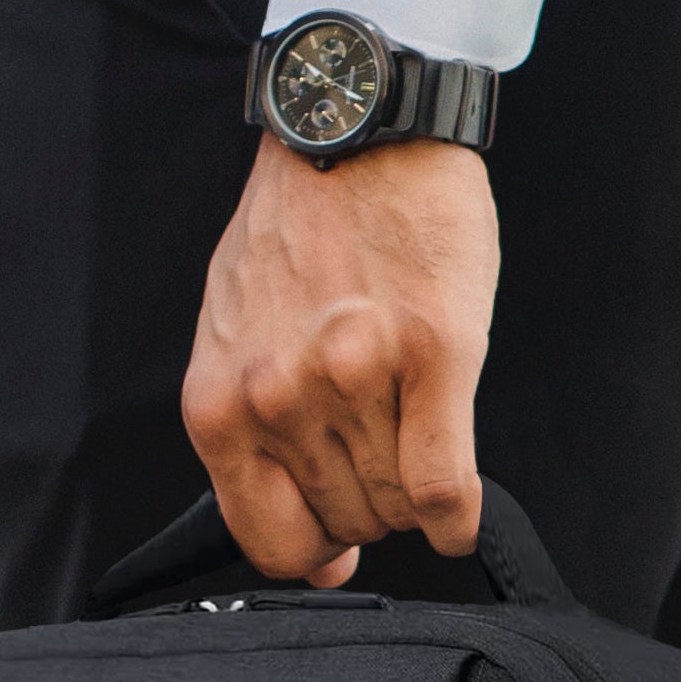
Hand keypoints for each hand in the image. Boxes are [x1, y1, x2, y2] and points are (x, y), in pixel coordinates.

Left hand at [184, 133, 494, 581]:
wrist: (357, 131)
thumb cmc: (300, 227)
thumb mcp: (237, 334)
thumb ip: (252, 437)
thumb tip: (314, 550)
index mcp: (221, 401)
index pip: (270, 540)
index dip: (315, 550)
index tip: (338, 543)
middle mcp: (280, 397)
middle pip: (345, 523)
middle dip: (372, 510)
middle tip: (385, 458)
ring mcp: (356, 378)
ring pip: (398, 507)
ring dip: (415, 500)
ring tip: (417, 445)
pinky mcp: (433, 354)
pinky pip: (446, 485)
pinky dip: (459, 516)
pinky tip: (459, 512)